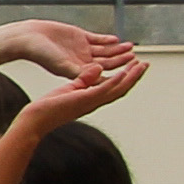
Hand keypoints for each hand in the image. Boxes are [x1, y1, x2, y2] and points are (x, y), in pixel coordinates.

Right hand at [10, 19, 130, 82]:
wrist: (26, 38)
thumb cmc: (40, 54)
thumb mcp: (62, 66)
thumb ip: (81, 72)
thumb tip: (101, 74)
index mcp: (79, 73)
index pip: (104, 77)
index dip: (119, 75)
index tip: (132, 73)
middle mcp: (82, 63)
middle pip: (108, 64)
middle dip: (123, 62)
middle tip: (137, 60)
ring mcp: (81, 50)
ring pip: (104, 52)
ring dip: (118, 51)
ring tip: (131, 48)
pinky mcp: (78, 37)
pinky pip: (96, 40)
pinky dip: (106, 40)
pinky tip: (115, 40)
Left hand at [19, 50, 146, 133]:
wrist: (37, 119)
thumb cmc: (50, 107)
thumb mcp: (70, 88)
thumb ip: (83, 79)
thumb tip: (97, 68)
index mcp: (92, 99)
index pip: (114, 88)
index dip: (127, 78)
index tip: (135, 67)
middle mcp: (96, 102)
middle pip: (121, 89)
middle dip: (134, 76)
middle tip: (145, 64)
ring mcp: (91, 101)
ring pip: (117, 89)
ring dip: (130, 77)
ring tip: (140, 65)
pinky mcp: (84, 99)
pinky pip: (103, 89)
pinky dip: (114, 81)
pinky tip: (123, 72)